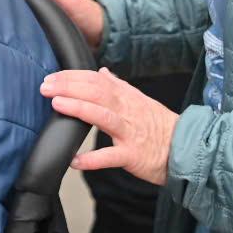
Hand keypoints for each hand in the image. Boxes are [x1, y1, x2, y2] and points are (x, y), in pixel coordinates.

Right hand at [15, 0, 102, 50]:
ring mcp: (41, 25)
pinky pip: (28, 38)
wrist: (104, 37)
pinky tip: (12, 43)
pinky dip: (20, 38)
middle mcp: (40, 10)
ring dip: (11, 26)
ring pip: (21, 23)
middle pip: (17, 8)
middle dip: (4, 10)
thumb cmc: (87, 14)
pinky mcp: (44, 40)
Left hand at [43, 67, 178, 184]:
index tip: (51, 77)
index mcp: (126, 97)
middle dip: (69, 87)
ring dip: (79, 109)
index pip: (96, 80)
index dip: (72, 77)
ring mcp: (130, 133)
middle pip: (96, 93)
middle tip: (45, 87)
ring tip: (57, 105)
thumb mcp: (140, 101)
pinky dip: (92, 160)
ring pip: (103, 116)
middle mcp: (127, 111)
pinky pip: (110, 157)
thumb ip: (119, 87)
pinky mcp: (132, 155)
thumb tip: (102, 72)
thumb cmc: (158, 126)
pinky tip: (74, 160)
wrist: (186, 150)